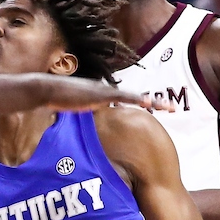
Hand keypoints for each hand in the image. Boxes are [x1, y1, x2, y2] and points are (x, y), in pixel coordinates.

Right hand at [44, 77, 174, 113]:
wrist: (48, 90)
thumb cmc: (56, 100)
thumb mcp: (72, 110)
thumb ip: (80, 115)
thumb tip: (81, 130)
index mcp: (102, 95)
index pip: (126, 100)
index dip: (141, 104)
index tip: (154, 109)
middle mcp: (107, 90)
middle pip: (135, 97)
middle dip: (155, 102)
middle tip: (171, 108)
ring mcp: (104, 91)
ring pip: (134, 96)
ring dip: (152, 101)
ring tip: (168, 107)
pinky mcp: (100, 94)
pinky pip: (122, 97)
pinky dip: (136, 100)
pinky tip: (148, 103)